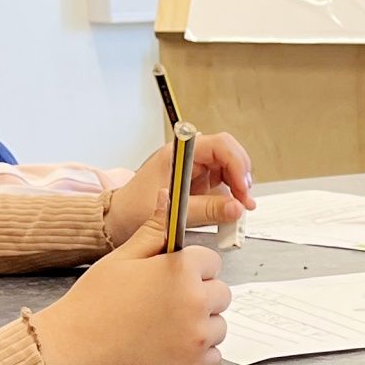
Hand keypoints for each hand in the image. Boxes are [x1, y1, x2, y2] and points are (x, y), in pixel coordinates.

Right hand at [33, 211, 230, 364]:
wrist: (73, 350)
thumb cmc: (93, 302)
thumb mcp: (122, 257)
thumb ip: (154, 230)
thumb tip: (169, 199)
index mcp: (182, 270)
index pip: (211, 261)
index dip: (190, 268)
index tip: (169, 277)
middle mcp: (196, 302)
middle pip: (221, 293)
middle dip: (199, 295)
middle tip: (164, 303)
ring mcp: (197, 338)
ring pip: (219, 325)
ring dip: (200, 324)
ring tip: (163, 326)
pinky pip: (213, 356)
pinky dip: (197, 353)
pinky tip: (168, 346)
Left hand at [103, 129, 254, 246]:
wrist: (119, 219)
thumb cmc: (134, 209)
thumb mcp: (174, 211)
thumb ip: (208, 209)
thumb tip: (236, 208)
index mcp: (179, 153)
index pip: (219, 145)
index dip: (236, 163)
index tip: (242, 187)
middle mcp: (190, 157)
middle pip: (229, 155)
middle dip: (241, 177)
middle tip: (244, 201)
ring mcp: (195, 170)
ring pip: (229, 171)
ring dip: (239, 189)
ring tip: (240, 209)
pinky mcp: (198, 184)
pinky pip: (223, 186)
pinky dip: (231, 198)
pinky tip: (231, 212)